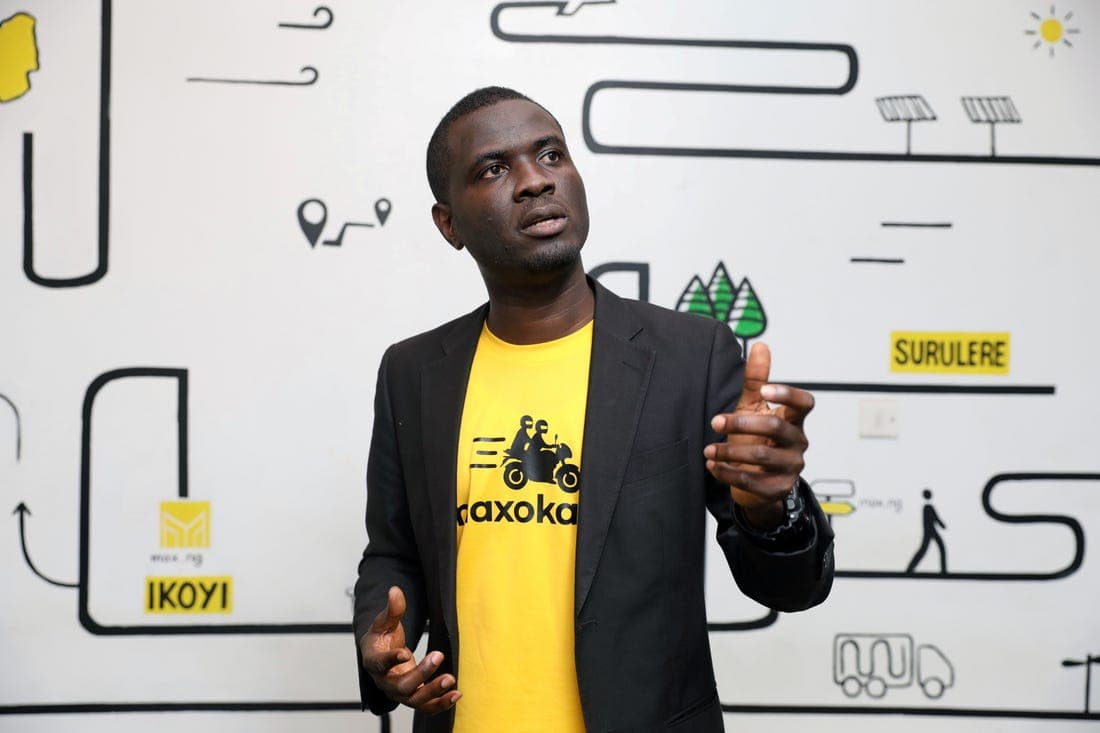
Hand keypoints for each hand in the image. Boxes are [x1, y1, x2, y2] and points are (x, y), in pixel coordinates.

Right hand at [360, 586, 460, 713]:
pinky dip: (441, 703)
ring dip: (433, 692)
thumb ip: (392, 609)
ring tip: (450, 679)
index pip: (380, 664)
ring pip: (415, 700)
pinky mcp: (414, 697)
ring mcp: (400, 693)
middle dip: (421, 674)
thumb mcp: (383, 623)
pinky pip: (426, 707)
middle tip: (438, 655)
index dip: (391, 660)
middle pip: (401, 686)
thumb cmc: (381, 639)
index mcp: (374, 662)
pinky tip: (457, 694)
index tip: (404, 652)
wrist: (381, 656)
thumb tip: (395, 590)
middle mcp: (386, 682)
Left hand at [704, 342, 814, 525]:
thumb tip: (761, 345)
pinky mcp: (778, 488)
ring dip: (730, 450)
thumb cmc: (756, 437)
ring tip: (708, 449)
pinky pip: (752, 480)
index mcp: (794, 419)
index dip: (788, 395)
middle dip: (742, 423)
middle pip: (775, 427)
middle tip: (715, 422)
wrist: (756, 481)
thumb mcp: (754, 407)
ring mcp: (790, 466)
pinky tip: (712, 465)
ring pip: (762, 455)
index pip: (804, 403)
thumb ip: (756, 379)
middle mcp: (797, 442)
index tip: (764, 391)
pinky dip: (728, 472)